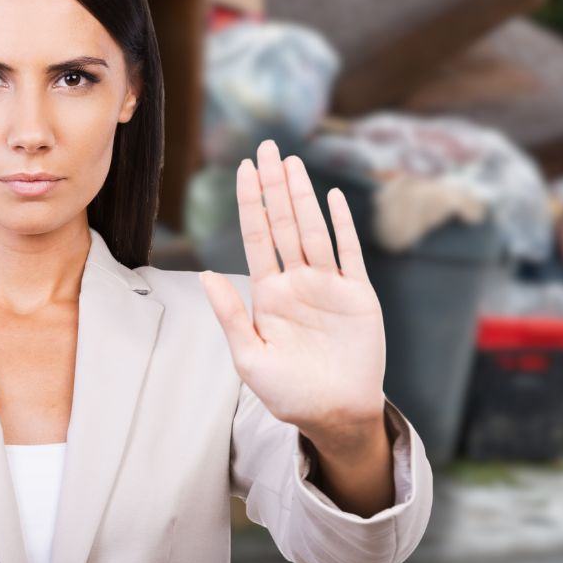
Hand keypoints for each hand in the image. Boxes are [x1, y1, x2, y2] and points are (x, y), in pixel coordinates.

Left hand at [200, 139, 386, 454]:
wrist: (335, 415)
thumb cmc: (289, 394)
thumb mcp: (250, 357)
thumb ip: (230, 315)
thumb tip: (204, 274)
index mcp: (269, 294)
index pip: (257, 237)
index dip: (251, 203)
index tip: (243, 169)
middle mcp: (298, 282)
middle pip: (284, 223)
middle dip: (275, 186)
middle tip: (267, 148)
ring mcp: (329, 286)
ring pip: (314, 230)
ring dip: (303, 197)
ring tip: (291, 163)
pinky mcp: (358, 296)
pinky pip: (350, 253)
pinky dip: (342, 225)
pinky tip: (333, 198)